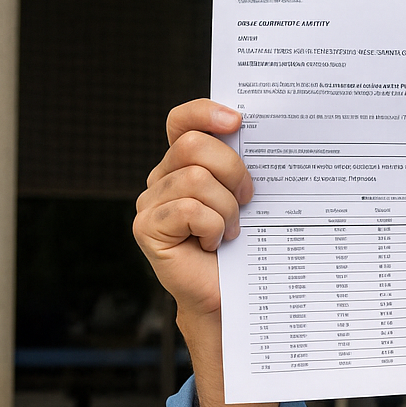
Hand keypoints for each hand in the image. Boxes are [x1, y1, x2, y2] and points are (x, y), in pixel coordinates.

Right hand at [133, 100, 249, 320]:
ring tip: (230, 231)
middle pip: (194, 146)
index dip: (204, 112)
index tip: (238, 121)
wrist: (231, 294)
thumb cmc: (243, 244)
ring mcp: (150, 202)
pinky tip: (213, 244)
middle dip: (233, 171)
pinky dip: (212, 227)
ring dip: (226, 209)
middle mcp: (162, 177)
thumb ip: (243, 167)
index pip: (182, 121)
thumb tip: (259, 135)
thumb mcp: (247, 198)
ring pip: (196, 180)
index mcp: (184, 164)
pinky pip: (189, 210)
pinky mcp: (146, 227)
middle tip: (247, 201)